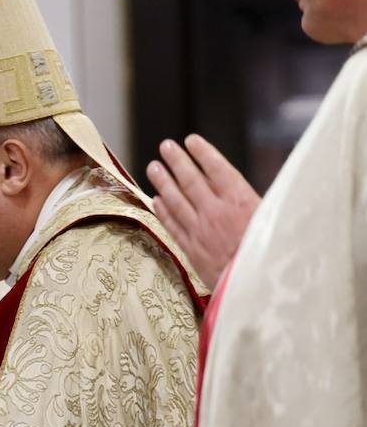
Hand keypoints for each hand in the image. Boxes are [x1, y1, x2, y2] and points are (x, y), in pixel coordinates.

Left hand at [146, 135, 260, 286]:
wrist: (257, 286)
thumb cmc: (272, 251)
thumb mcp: (272, 220)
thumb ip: (252, 201)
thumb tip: (235, 184)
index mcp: (241, 202)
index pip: (218, 170)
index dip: (203, 153)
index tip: (191, 140)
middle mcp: (216, 212)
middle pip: (191, 181)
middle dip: (178, 161)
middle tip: (166, 146)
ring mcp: (200, 230)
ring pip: (176, 201)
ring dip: (164, 182)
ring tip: (153, 167)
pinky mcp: (191, 248)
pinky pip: (172, 225)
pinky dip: (163, 211)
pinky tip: (155, 200)